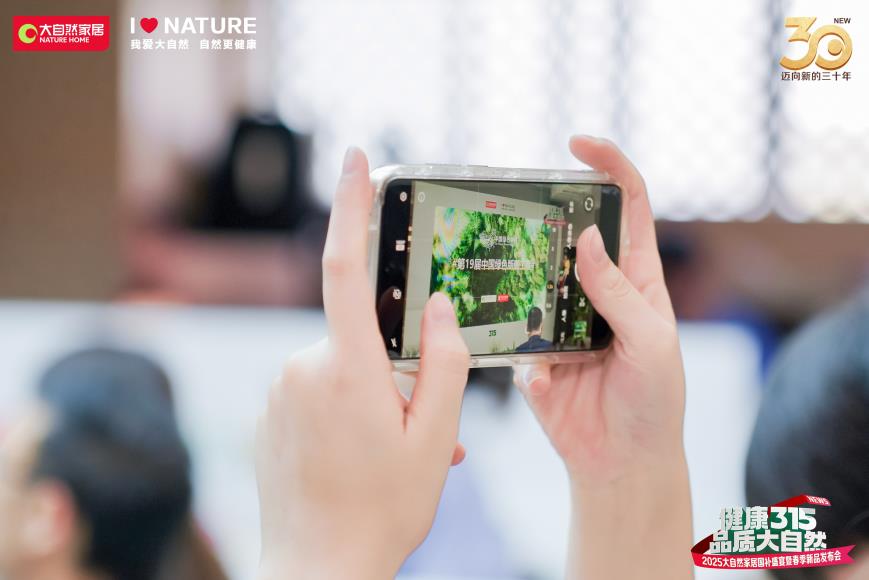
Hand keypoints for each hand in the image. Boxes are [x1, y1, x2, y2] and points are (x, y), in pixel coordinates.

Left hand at [256, 148, 469, 579]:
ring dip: (377, 394)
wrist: (318, 569)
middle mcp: (303, 367)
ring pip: (344, 366)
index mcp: (347, 369)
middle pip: (363, 334)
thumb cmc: (383, 509)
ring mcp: (281, 390)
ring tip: (398, 450)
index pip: (345, 267)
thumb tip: (440, 308)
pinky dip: (349, 408)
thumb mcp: (435, 438)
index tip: (357, 160)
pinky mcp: (271, 411)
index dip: (351, 207)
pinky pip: (319, 389)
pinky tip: (365, 455)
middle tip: (420, 422)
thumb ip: (445, 362)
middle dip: (396, 365)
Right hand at [514, 136, 691, 579]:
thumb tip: (587, 237)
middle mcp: (596, 290)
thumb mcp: (650, 342)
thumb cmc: (653, 402)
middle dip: (545, 213)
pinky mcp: (532, 349)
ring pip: (531, 273)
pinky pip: (510, 325)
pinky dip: (506, 329)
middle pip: (569, 232)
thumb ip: (617, 291)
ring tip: (499, 265)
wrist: (619, 464)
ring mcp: (561, 317)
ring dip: (516, 267)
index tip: (577, 145)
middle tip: (516, 206)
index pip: (629, 206)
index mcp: (636, 279)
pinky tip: (515, 347)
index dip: (609, 168)